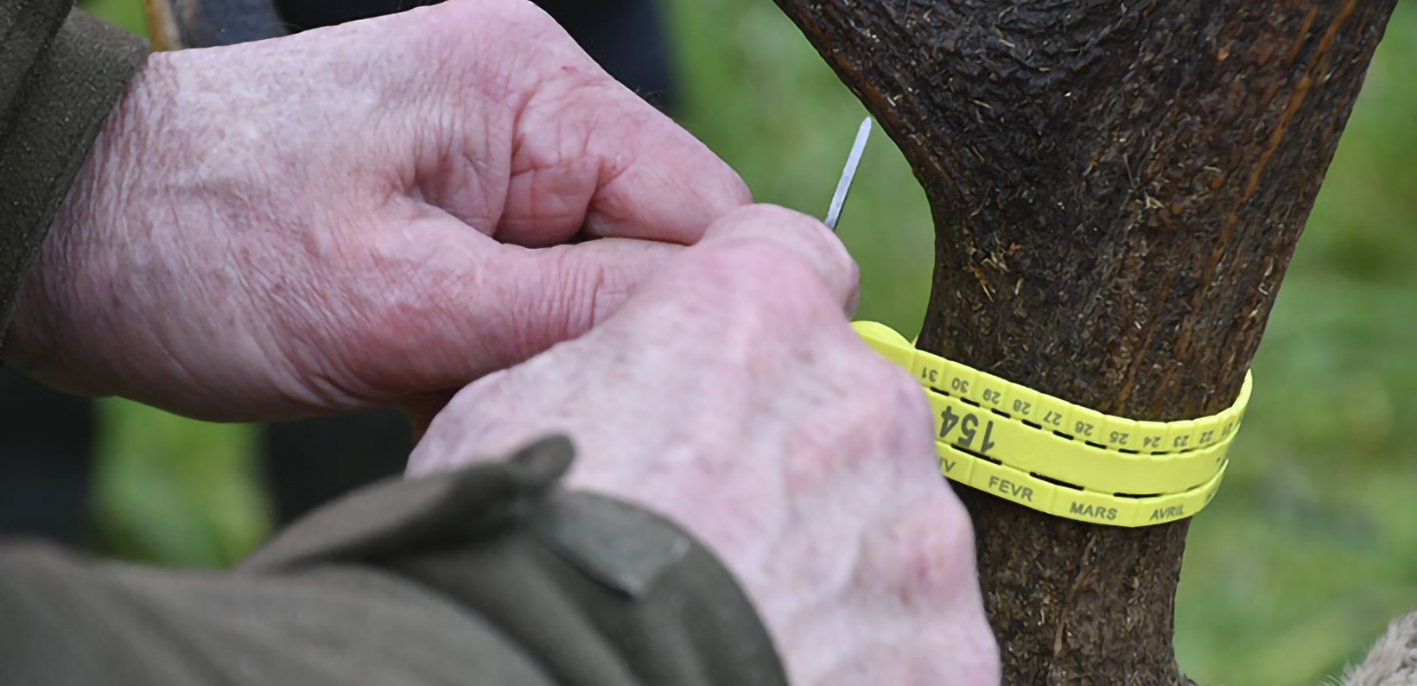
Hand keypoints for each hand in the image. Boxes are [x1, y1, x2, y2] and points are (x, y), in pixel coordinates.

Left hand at [4, 0, 747, 419]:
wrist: (63, 228)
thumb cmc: (203, 247)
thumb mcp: (402, 301)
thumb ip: (576, 308)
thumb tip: (720, 322)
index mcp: (530, 90)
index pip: (705, 206)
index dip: (710, 310)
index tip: (673, 397)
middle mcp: (524, 100)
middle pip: (652, 241)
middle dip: (603, 335)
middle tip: (519, 394)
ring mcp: (487, 144)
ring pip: (591, 273)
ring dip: (542, 347)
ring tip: (447, 380)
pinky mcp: (453, 191)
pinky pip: (532, 278)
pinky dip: (499, 341)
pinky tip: (429, 371)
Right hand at [409, 205, 999, 684]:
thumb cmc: (519, 558)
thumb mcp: (518, 404)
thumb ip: (621, 362)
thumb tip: (631, 376)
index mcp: (760, 314)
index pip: (802, 258)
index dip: (763, 315)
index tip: (737, 366)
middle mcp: (866, 402)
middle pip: (853, 406)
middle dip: (800, 458)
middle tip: (720, 534)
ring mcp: (921, 533)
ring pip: (893, 527)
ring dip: (837, 564)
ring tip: (746, 623)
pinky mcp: (947, 649)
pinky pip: (917, 640)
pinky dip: (867, 659)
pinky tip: (784, 673)